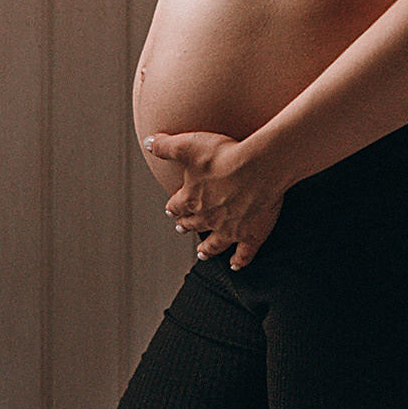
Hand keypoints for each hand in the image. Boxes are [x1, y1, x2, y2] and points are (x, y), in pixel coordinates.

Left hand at [144, 131, 286, 270]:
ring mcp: (230, 229)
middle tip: (182, 228)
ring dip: (207, 249)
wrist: (259, 167)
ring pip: (215, 244)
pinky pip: (245, 253)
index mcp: (192, 199)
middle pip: (194, 224)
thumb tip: (148, 143)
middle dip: (186, 226)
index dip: (173, 208)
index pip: (177, 206)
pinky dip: (240, 260)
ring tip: (202, 253)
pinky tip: (236, 265)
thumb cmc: (225, 155)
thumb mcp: (188, 145)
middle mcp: (209, 218)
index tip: (171, 211)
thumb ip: (166, 146)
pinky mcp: (252, 234)